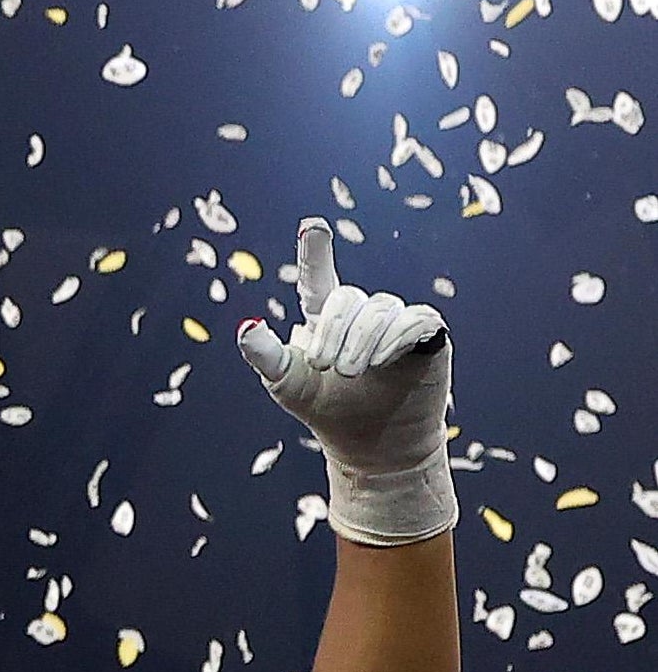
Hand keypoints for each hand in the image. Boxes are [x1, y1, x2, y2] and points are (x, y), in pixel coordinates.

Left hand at [236, 217, 456, 544]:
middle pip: (346, 299)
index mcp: (324, 319)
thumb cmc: (326, 410)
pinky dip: (395, 338)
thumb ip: (266, 356)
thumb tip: (246, 326)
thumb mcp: (288, 384)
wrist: (372, 445)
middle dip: (333, 331)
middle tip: (327, 366)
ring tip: (352, 372)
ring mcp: (394, 320)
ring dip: (362, 341)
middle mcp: (361, 313)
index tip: (311, 226)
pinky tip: (384, 360)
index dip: (315, 252)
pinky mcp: (426, 333)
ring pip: (379, 309)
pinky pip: (415, 319)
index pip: (317, 279)